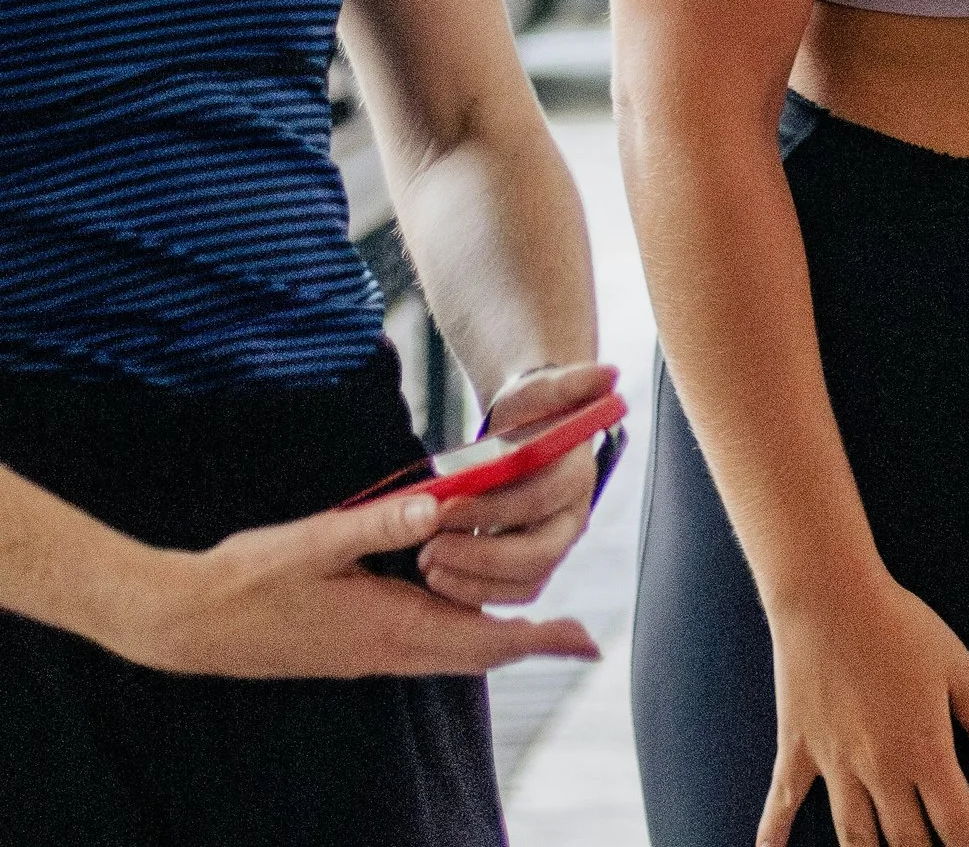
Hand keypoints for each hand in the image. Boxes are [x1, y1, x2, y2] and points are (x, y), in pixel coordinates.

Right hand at [126, 488, 597, 678]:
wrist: (192, 622)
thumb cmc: (251, 578)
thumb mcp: (315, 540)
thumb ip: (377, 524)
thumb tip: (438, 508)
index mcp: (385, 626)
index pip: (480, 639)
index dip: (536, 641)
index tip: (583, 643)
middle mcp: (384, 649)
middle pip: (476, 652)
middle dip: (530, 643)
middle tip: (576, 637)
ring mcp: (367, 653)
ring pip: (449, 651)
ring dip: (494, 638)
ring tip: (536, 623)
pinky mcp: (352, 647)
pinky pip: (421, 646)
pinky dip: (455, 632)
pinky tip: (459, 604)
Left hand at [418, 359, 620, 613]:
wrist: (525, 433)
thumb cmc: (530, 411)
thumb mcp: (544, 389)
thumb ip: (574, 381)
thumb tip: (610, 374)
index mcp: (576, 475)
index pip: (539, 500)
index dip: (492, 509)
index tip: (443, 508)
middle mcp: (572, 518)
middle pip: (537, 554)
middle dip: (480, 556)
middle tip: (429, 550)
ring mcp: (555, 547)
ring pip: (525, 582)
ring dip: (474, 582)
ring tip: (428, 566)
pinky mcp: (534, 568)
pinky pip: (512, 594)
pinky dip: (477, 593)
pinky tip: (440, 578)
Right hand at [758, 568, 968, 846]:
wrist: (830, 596)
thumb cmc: (898, 622)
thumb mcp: (954, 661)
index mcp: (925, 750)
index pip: (955, 823)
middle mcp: (881, 769)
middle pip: (906, 842)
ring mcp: (836, 765)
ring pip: (855, 838)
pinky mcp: (798, 750)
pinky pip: (784, 805)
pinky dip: (774, 837)